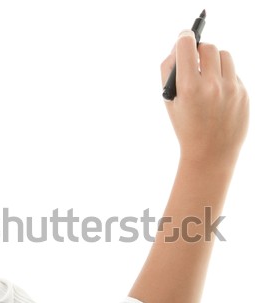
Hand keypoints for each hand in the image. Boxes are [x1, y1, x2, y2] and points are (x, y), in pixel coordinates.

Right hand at [161, 30, 248, 171]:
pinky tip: (218, 95)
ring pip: (225, 56)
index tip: (184, 38)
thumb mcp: (169, 102)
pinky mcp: (244, 94)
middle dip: (200, 51)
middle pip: (208, 47)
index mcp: (189, 88)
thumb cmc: (186, 128)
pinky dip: (225, 78)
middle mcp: (212, 86)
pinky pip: (234, 73)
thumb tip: (179, 46)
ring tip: (208, 76)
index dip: (184, 39)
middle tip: (196, 61)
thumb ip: (169, 71)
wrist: (210, 155)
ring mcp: (231, 90)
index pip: (187, 45)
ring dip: (215, 60)